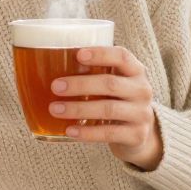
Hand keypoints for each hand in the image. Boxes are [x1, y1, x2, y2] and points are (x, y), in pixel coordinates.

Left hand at [50, 46, 163, 169]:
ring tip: (55, 109)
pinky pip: (109, 133)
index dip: (101, 54)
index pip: (122, 56)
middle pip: (111, 84)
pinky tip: (69, 130)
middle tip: (55, 87)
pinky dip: (87, 133)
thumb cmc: (117, 100)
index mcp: (136, 71)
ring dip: (79, 109)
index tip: (78, 54)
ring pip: (108, 109)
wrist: (140, 133)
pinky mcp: (137, 135)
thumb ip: (93, 74)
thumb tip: (48, 65)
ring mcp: (141, 114)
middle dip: (81, 85)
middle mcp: (142, 90)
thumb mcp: (113, 83)